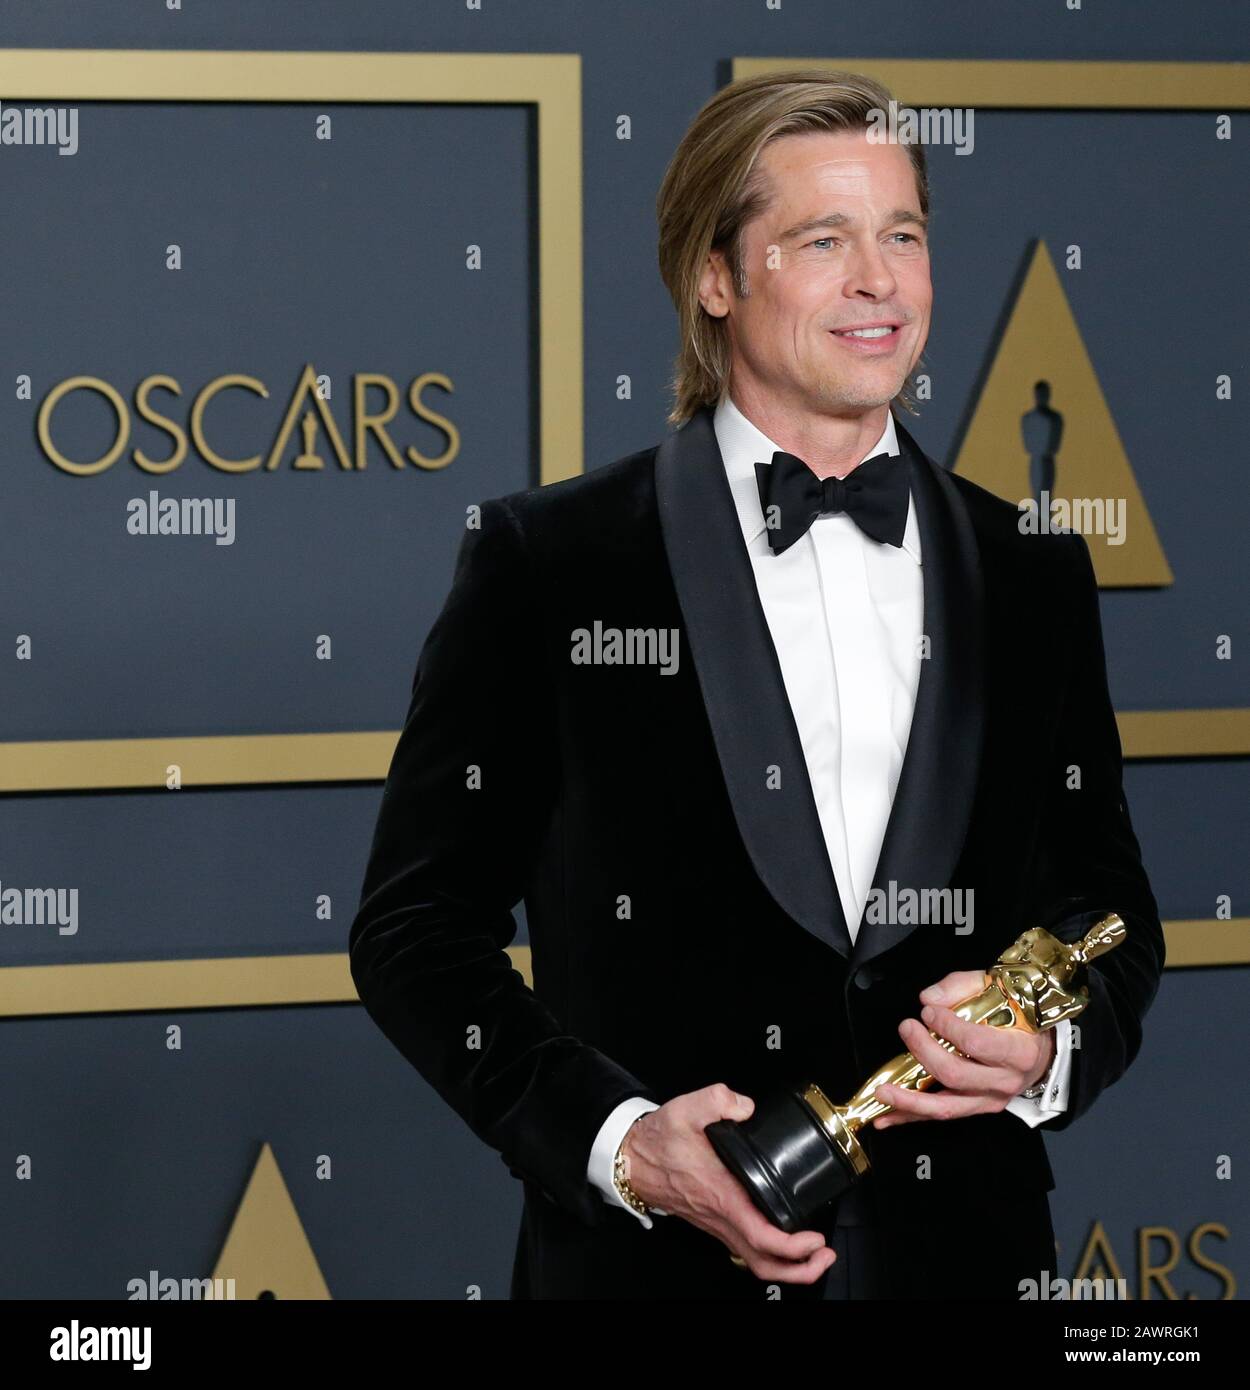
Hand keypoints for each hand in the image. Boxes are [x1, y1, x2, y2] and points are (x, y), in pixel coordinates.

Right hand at [618, 1083, 836, 1283]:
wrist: (632, 1159)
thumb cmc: (657, 1140)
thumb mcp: (686, 1108)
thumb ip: (719, 1100)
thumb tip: (745, 1107)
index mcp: (720, 1194)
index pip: (761, 1235)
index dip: (793, 1246)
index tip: (814, 1238)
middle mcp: (720, 1216)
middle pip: (763, 1262)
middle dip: (800, 1269)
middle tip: (824, 1255)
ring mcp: (716, 1224)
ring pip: (754, 1261)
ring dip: (787, 1266)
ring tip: (813, 1253)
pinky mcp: (714, 1222)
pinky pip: (745, 1249)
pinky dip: (769, 1254)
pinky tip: (783, 1240)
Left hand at [870, 970, 1055, 1127]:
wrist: (1042, 1049)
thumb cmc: (1020, 1015)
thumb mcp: (999, 988)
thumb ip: (961, 986)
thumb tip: (928, 998)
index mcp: (1018, 1051)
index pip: (976, 1044)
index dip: (947, 1027)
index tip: (928, 1012)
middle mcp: (1005, 1081)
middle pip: (955, 1074)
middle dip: (923, 1051)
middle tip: (907, 1028)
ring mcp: (990, 1099)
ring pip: (946, 1106)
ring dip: (909, 1101)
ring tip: (882, 1091)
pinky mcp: (976, 1108)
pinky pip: (941, 1114)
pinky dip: (910, 1117)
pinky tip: (885, 1117)